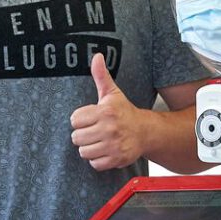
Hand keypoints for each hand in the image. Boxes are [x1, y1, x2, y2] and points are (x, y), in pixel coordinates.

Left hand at [69, 56, 142, 170]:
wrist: (146, 131)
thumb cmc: (124, 112)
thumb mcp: (112, 93)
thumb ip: (101, 75)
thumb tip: (97, 56)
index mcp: (105, 111)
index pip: (74, 120)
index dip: (81, 120)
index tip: (90, 119)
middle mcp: (109, 129)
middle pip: (76, 138)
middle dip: (83, 135)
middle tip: (94, 131)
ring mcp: (113, 145)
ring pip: (84, 152)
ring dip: (89, 148)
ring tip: (99, 141)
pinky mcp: (117, 159)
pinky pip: (94, 163)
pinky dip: (98, 159)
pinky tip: (105, 150)